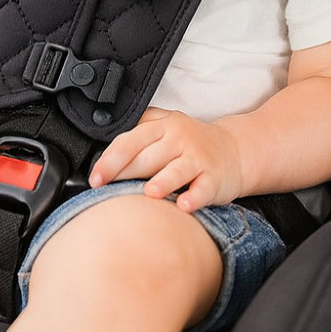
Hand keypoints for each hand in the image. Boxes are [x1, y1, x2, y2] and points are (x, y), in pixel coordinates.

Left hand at [89, 108, 243, 212]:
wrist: (235, 150)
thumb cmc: (190, 143)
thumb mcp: (165, 125)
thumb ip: (138, 131)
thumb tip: (103, 151)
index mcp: (161, 126)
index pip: (129, 141)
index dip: (109, 160)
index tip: (95, 178)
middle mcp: (178, 139)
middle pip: (147, 157)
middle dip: (124, 174)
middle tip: (106, 189)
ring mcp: (197, 157)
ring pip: (176, 170)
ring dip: (162, 181)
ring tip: (149, 193)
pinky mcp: (214, 178)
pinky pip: (202, 189)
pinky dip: (193, 197)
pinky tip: (183, 205)